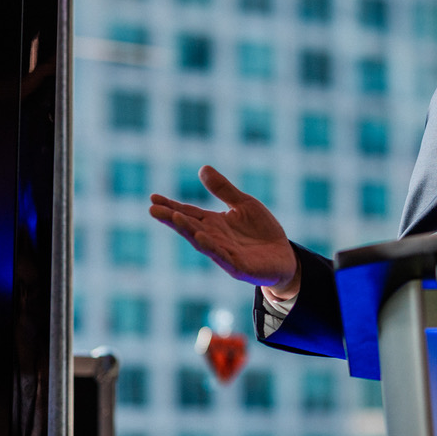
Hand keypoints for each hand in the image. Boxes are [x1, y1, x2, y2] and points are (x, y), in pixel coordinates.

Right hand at [149, 165, 300, 298]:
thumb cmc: (261, 231)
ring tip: (175, 218)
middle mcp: (215, 238)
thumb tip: (203, 168)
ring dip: (188, 231)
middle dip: (173, 218)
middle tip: (153, 209)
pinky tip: (201, 238)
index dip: (171, 206)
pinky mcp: (239, 267)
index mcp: (214, 223)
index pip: (189, 213)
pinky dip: (211, 247)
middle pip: (190, 227)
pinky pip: (223, 257)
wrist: (284, 256)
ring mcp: (225, 254)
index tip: (153, 198)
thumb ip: (224, 189)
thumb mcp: (244, 204)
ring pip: (203, 242)